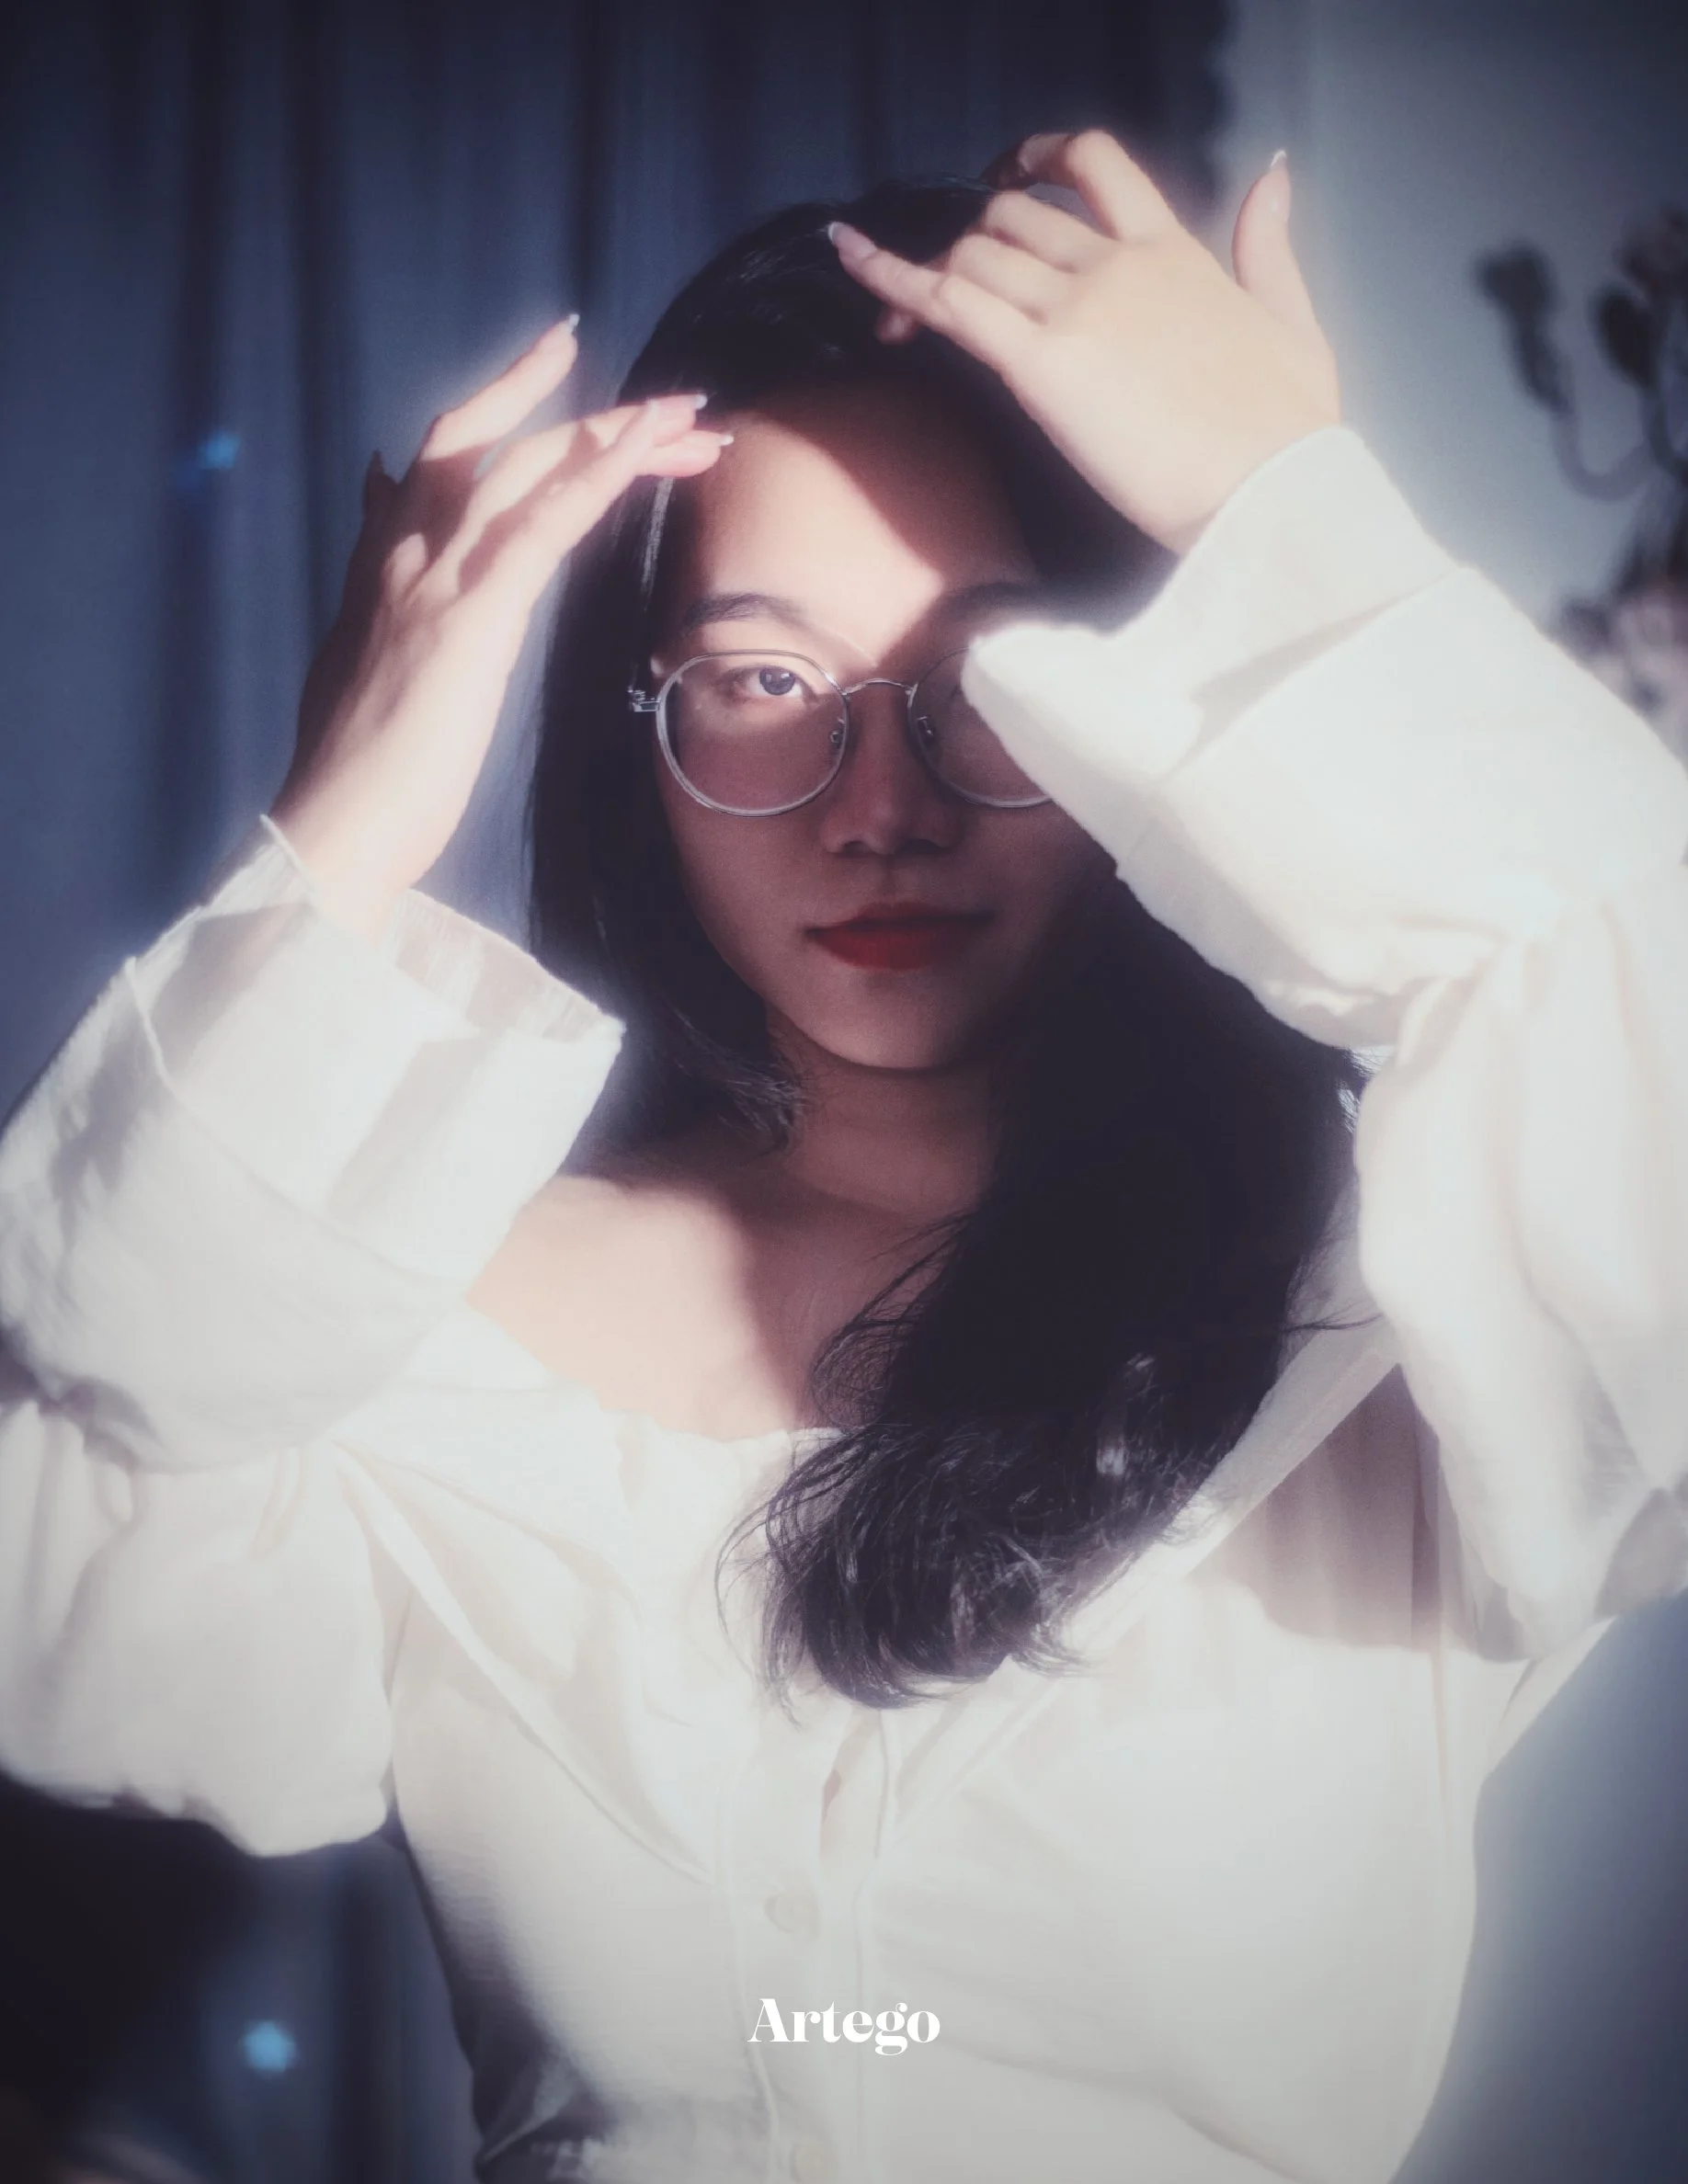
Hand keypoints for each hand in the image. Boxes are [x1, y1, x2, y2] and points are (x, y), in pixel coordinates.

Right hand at [271, 322, 726, 938]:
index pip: (446, 450)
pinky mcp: (472, 616)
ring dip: (616, 433)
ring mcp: (437, 577)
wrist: (335, 824)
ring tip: (689, 415)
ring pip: (529, 469)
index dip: (506, 395)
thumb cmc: (357, 768)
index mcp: (384, 561)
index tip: (562, 354)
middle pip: (501, 445)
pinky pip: (542, 524)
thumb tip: (379, 496)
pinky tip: (644, 443)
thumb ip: (376, 574)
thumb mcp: (361, 652)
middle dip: (591, 417)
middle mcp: (406, 550)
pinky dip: (597, 474)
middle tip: (676, 407)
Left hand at [829, 132, 1338, 553]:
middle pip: (1014, 219)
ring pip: (974, 254)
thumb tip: (1270, 177)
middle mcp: (1116, 265)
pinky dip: (890, 276)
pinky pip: (948, 302)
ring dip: (933, 277)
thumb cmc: (1286, 434)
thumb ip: (1270, 245)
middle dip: (973, 245)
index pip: (1096, 165)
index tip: (1011, 175)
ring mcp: (1077, 308)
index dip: (1042, 159)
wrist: (1269, 492)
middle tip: (953, 296)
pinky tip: (852, 261)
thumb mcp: (1294, 321)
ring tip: (900, 317)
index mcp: (1173, 251)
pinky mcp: (1042, 364)